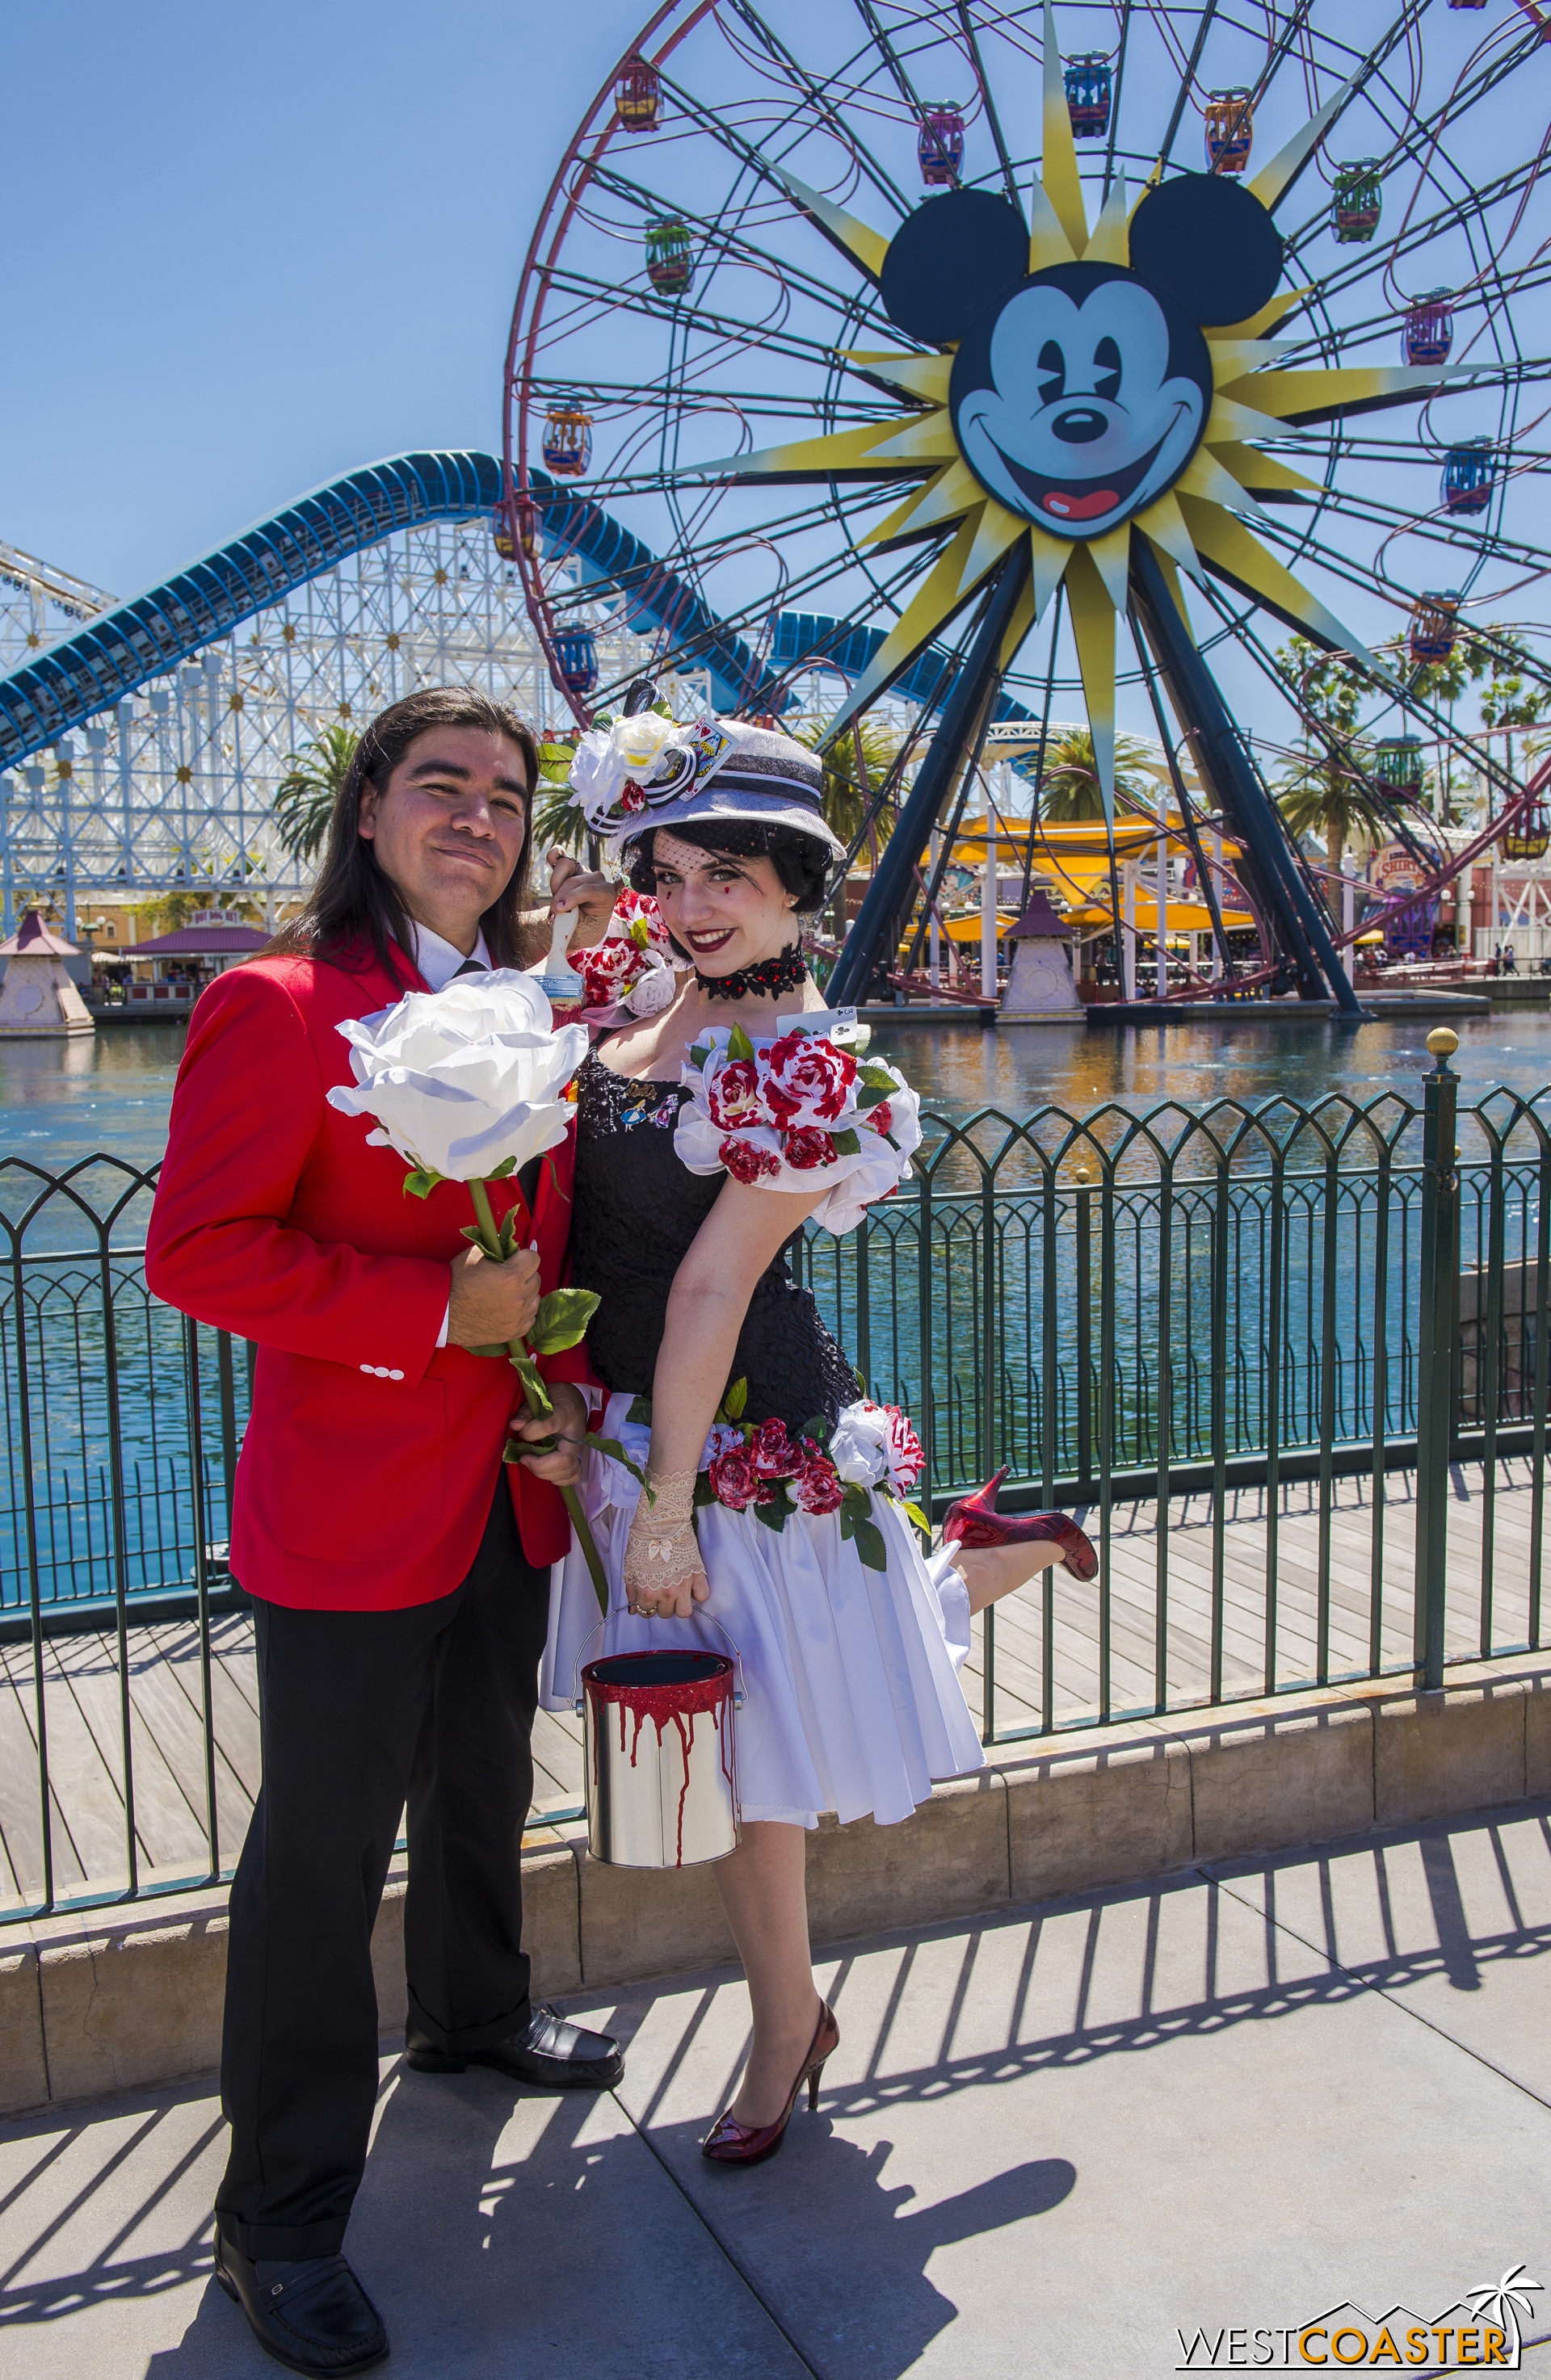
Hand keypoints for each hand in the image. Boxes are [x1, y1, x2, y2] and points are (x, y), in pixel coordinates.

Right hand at [447, 1242, 540, 1349]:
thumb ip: (498, 1249)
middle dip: (525, 1275)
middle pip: (536, 1279)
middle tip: (507, 1277)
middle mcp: (519, 1297)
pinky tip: (508, 1309)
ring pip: (535, 1299)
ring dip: (525, 1294)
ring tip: (506, 1294)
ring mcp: (517, 1317)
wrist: (441, 1313)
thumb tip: (511, 1247)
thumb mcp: (475, 1255)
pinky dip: (523, 1313)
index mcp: (511, 1276)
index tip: (515, 1260)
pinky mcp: (513, 1332)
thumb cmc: (455, 1282)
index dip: (523, 1257)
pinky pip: (530, 1318)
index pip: (534, 1258)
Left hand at [509, 1381, 588, 1486]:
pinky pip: (572, 1476)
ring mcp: (578, 1449)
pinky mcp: (577, 1458)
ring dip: (545, 1473)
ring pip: (568, 1471)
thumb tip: (515, 1425)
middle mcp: (575, 1434)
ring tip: (531, 1462)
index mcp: (566, 1413)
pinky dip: (557, 1478)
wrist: (574, 1401)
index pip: (550, 1425)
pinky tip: (545, 1471)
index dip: (532, 1432)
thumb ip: (526, 1412)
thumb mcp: (539, 1398)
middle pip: (564, 1459)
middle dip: (540, 1465)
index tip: (521, 1433)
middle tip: (523, 1457)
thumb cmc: (555, 1399)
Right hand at [547, 848, 616, 951]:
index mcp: (607, 894)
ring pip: (566, 866)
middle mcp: (597, 880)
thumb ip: (573, 918)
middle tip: (554, 913)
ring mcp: (583, 872)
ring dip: (556, 883)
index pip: (589, 890)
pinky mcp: (571, 869)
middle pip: (574, 881)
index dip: (572, 898)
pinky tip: (551, 859)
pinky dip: (555, 855)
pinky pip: (561, 856)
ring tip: (555, 900)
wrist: (580, 927)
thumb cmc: (583, 928)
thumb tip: (560, 908)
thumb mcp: (582, 928)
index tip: (559, 909)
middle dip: (560, 896)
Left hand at [621, 1470, 709, 1618]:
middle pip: (665, 1614)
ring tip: (676, 1594)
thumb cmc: (644, 1542)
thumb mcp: (631, 1568)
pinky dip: (697, 1593)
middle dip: (662, 1605)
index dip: (646, 1604)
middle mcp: (666, 1593)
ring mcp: (684, 1585)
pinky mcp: (698, 1575)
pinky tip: (690, 1586)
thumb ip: (632, 1591)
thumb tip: (633, 1609)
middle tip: (661, 1592)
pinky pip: (702, 1596)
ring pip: (684, 1612)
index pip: (646, 1612)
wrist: (662, 1522)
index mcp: (647, 1591)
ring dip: (679, 1605)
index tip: (648, 1596)